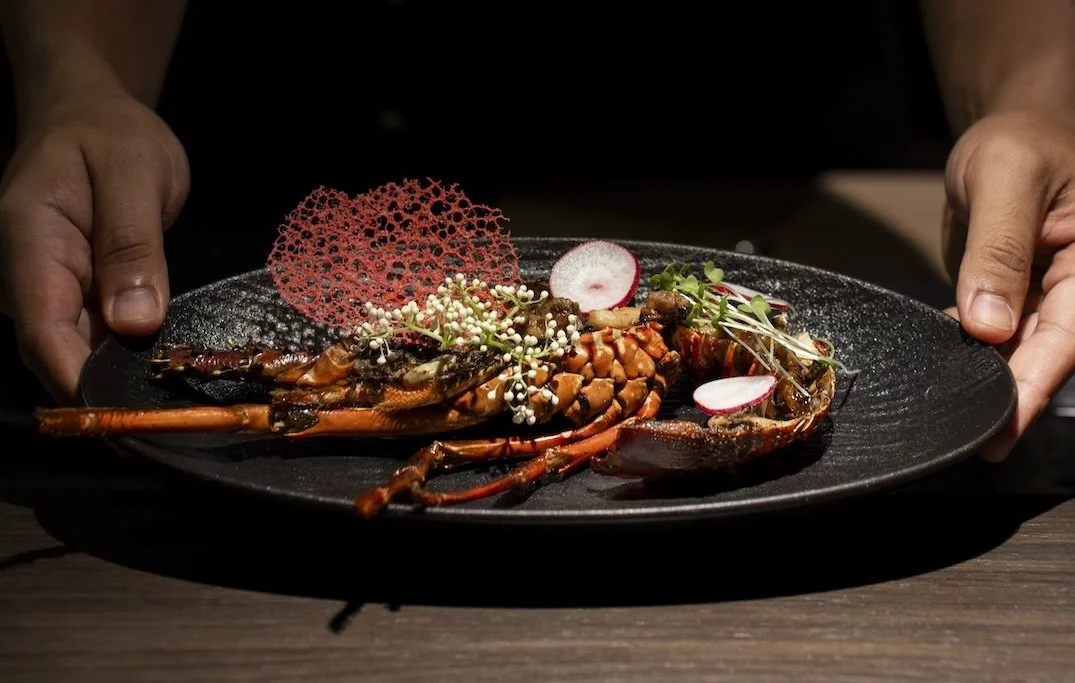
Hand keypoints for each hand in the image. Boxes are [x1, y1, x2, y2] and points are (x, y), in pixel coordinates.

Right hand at [0, 91, 189, 403]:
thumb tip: (135, 324)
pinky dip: (127, 360)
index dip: (82, 385)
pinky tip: (165, 379)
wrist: (90, 115)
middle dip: (109, 396)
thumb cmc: (110, 134)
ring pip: (77, 353)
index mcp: (29, 243)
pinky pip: (95, 339)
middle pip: (58, 356)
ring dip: (120, 383)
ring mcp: (46, 289)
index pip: (44, 333)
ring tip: (177, 415)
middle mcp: (25, 276)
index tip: (129, 421)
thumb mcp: (134, 174)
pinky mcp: (71, 296)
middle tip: (173, 429)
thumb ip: (133, 246)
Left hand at [942, 109, 1074, 461]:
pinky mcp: (1018, 295)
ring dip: (989, 378)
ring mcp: (1047, 294)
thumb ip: (997, 252)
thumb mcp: (1005, 180)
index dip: (1033, 386)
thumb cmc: (1019, 141)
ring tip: (953, 411)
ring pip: (1022, 351)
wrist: (1013, 129)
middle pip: (1047, 354)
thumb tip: (988, 327)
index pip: (1066, 337)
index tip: (1001, 427)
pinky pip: (1000, 335)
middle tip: (976, 441)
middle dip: (1011, 397)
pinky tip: (945, 362)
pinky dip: (973, 351)